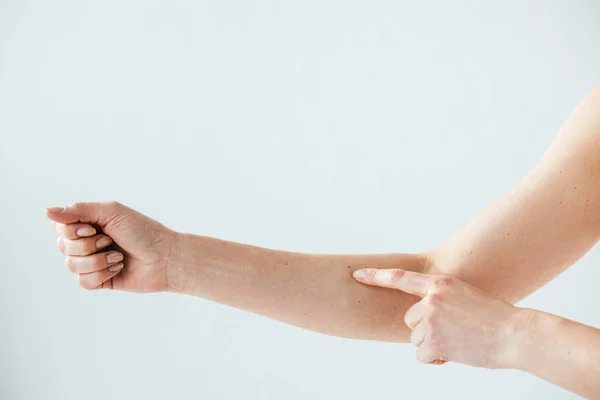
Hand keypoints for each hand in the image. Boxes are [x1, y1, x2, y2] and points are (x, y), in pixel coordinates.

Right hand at [45, 201, 177, 291]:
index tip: (93, 228)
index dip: (71, 230)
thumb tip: (47, 211)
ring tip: (118, 256)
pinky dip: (101, 274)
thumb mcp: (112, 212)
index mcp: (90, 223)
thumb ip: (79, 210)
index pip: (60, 226)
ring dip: (96, 260)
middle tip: (110, 241)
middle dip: (87, 245)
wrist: (165, 258)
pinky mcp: (100, 280)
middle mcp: (88, 242)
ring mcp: (93, 262)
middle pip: (63, 246)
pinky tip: (118, 268)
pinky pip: (83, 282)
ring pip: (71, 265)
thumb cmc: (144, 232)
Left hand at [353, 268, 525, 368]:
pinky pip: (422, 355)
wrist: (515, 334)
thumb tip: (417, 317)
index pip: (400, 278)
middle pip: (410, 319)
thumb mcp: (464, 296)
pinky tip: (457, 352)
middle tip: (453, 330)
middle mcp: (432, 299)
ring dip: (433, 344)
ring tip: (460, 340)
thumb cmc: (493, 317)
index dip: (376, 276)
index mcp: (440, 283)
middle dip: (425, 328)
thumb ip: (439, 300)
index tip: (357, 275)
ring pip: (416, 338)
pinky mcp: (435, 342)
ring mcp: (432, 321)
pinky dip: (436, 358)